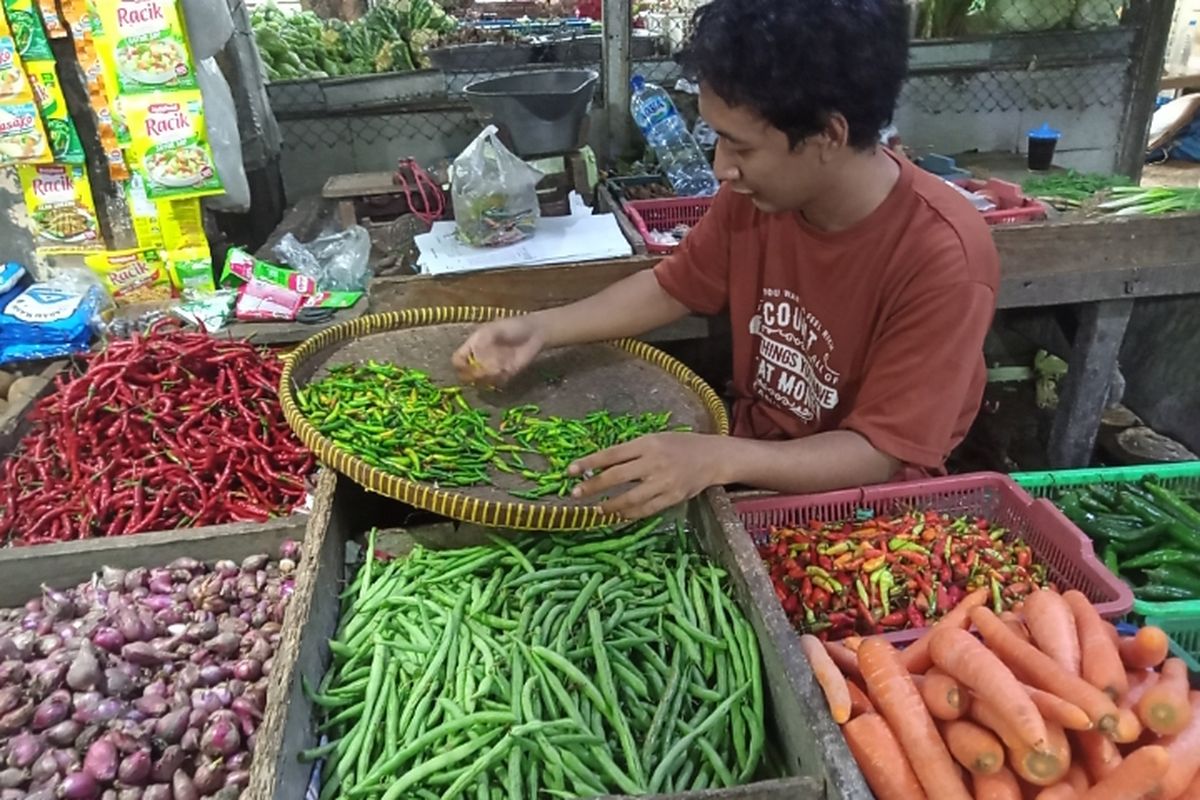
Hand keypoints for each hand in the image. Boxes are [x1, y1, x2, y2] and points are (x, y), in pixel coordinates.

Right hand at [451, 316, 544, 386]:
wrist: (533, 333)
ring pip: (481, 381)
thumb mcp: (492, 330)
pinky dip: (501, 379)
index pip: (457, 360)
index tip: (467, 365)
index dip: (459, 365)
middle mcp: (479, 359)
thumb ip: (481, 342)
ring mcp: (492, 368)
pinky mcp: (505, 375)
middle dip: (474, 374)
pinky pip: (497, 383)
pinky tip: (508, 369)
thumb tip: (474, 358)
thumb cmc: (511, 327)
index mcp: (472, 346)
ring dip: (488, 376)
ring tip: (500, 367)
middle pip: (467, 375)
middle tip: (485, 368)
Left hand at [568, 432, 723, 519]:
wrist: (712, 457)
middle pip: (617, 476)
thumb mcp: (654, 440)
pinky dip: (630, 513)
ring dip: (610, 506)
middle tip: (576, 494)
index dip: (589, 463)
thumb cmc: (678, 446)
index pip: (611, 454)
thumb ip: (630, 452)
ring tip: (597, 510)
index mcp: (647, 443)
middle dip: (593, 486)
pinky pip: (646, 509)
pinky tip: (618, 515)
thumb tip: (599, 466)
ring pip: (630, 498)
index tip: (570, 471)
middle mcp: (654, 461)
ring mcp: (664, 482)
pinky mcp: (672, 498)